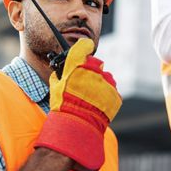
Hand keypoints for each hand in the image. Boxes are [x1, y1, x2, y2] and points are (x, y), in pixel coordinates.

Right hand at [34, 38, 121, 170]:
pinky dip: (107, 95)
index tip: (84, 49)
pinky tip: (97, 104)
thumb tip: (60, 72)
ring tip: (92, 96)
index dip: (84, 48)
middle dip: (91, 70)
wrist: (77, 125)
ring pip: (106, 77)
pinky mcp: (115, 94)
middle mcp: (94, 70)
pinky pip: (112, 90)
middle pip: (96, 63)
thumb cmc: (63, 106)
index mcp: (78, 65)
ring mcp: (106, 82)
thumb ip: (59, 75)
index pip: (84, 45)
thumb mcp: (56, 87)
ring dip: (100, 83)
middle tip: (85, 82)